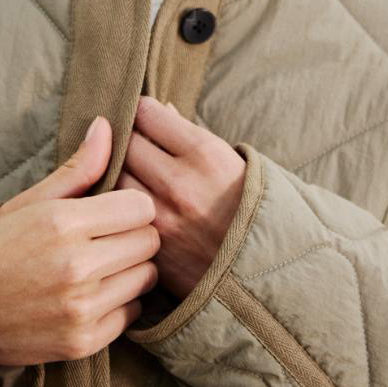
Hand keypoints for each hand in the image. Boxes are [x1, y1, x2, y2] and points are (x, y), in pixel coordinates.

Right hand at [0, 117, 159, 365]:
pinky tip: (92, 296)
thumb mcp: (29, 201)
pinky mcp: (84, 341)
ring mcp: (81, 308)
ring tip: (100, 268)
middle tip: (107, 240)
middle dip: (133, 237)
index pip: (141, 207)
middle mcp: (77, 267)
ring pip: (146, 278)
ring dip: (130, 271)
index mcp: (63, 224)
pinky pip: (132, 314)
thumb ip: (78, 168)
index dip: (131, 207)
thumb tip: (107, 125)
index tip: (114, 212)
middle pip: (149, 242)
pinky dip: (119, 304)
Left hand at [116, 95, 246, 299]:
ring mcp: (161, 218)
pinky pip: (119, 216)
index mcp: (206, 154)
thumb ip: (195, 137)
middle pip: (125, 143)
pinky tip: (130, 206)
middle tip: (135, 146)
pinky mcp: (151, 248)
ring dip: (119, 174)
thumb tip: (162, 110)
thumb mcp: (240, 164)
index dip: (144, 113)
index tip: (145, 119)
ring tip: (133, 176)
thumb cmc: (258, 212)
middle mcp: (179, 183)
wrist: (273, 276)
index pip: (147, 114)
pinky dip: (121, 207)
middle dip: (128, 140)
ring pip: (114, 178)